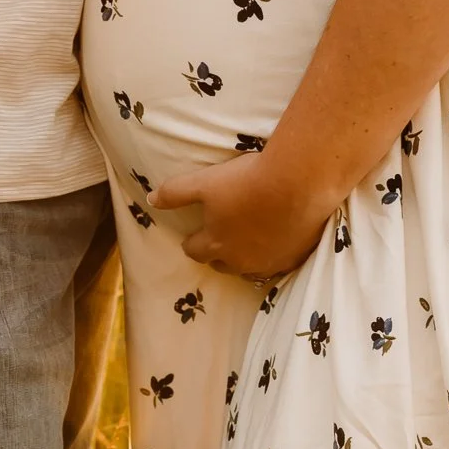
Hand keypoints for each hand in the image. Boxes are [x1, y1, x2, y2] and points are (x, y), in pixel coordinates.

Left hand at [151, 150, 344, 279]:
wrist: (297, 183)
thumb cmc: (245, 181)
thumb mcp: (203, 182)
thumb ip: (175, 193)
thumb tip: (151, 199)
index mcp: (215, 242)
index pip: (194, 250)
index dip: (191, 242)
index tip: (192, 236)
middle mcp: (240, 260)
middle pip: (222, 264)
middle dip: (217, 253)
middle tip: (220, 238)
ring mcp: (269, 262)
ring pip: (251, 268)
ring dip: (246, 257)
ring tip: (249, 241)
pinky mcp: (294, 258)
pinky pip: (279, 263)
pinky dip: (274, 254)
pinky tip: (278, 240)